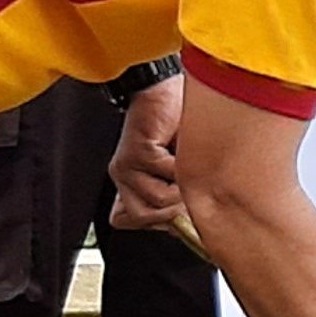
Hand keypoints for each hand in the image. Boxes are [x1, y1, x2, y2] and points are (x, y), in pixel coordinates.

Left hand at [107, 76, 185, 230]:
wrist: (165, 89)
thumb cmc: (177, 125)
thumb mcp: (179, 171)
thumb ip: (176, 198)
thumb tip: (189, 227)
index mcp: (128, 184)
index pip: (131, 220)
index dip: (163, 222)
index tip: (184, 214)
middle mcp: (122, 177)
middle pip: (147, 217)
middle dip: (178, 209)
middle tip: (193, 190)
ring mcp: (127, 166)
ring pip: (158, 202)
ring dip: (182, 188)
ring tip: (190, 169)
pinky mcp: (138, 153)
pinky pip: (168, 178)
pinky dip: (184, 169)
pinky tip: (185, 152)